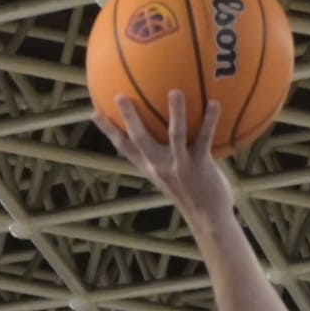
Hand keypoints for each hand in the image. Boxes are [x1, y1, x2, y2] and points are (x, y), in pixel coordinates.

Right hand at [104, 80, 236, 230]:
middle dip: (129, 117)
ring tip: (175, 91)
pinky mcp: (200, 165)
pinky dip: (210, 120)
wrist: (207, 218)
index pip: (124, 147)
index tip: (94, 113)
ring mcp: (179, 166)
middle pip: (140, 138)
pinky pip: (204, 137)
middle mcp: (160, 166)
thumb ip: (165, 158)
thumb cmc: (192, 194)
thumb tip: (168, 136)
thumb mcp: (171, 178)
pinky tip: (214, 103)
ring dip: (177, 112)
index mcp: (150, 168)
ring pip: (175, 135)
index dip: (108, 131)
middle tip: (120, 96)